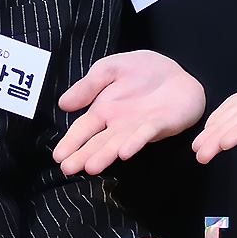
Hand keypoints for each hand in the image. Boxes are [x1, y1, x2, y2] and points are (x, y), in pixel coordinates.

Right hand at [52, 49, 208, 174]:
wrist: (179, 72)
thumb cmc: (143, 72)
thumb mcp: (110, 69)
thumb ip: (88, 85)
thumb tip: (62, 103)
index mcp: (104, 111)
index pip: (83, 129)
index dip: (71, 142)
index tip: (57, 157)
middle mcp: (118, 125)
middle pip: (98, 142)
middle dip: (83, 155)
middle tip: (68, 169)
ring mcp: (138, 127)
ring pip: (118, 143)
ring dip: (105, 155)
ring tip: (91, 167)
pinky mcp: (160, 124)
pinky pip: (146, 134)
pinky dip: (135, 143)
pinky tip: (124, 152)